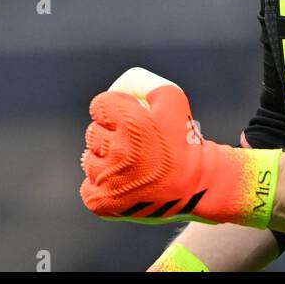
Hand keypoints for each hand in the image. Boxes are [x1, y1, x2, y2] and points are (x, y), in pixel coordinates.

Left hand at [79, 77, 279, 228]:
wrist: (195, 186)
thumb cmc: (183, 140)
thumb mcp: (172, 97)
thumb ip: (139, 81)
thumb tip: (114, 91)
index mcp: (130, 123)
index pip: (99, 106)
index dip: (115, 110)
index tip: (131, 122)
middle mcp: (117, 151)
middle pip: (93, 132)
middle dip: (111, 135)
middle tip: (137, 146)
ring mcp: (108, 180)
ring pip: (90, 159)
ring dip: (106, 160)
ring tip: (133, 166)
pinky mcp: (103, 202)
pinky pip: (89, 186)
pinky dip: (103, 185)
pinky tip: (126, 184)